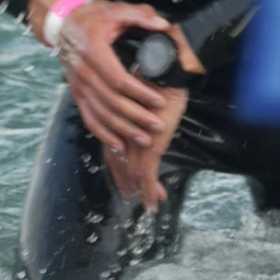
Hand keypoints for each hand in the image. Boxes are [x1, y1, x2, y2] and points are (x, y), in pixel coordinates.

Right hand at [34, 0, 202, 162]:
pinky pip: (88, 117)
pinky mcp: (76, 93)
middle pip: (111, 101)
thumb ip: (140, 15)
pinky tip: (119, 143)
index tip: (159, 101)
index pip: (118, 79)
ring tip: (144, 139)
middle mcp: (83, 72)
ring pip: (101, 113)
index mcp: (94, 51)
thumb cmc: (91, 17)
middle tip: (156, 126)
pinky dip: (103, 133)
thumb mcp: (115, 10)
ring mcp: (78, 85)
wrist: (62, 24)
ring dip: (123, 129)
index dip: (140, 93)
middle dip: (136, 117)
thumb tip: (162, 25)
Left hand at [102, 92, 187, 210]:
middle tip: (132, 195)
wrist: (166, 73)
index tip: (124, 177)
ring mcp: (133, 141)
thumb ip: (139, 113)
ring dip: (142, 191)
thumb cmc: (157, 81)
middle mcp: (121, 133)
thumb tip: (145, 118)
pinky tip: (154, 203)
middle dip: (126, 181)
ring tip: (148, 206)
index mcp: (118, 121)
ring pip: (134, 173)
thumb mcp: (145, 100)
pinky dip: (149, 191)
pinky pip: (147, 175)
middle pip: (119, 164)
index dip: (118, 166)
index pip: (113, 149)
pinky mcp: (149, 147)